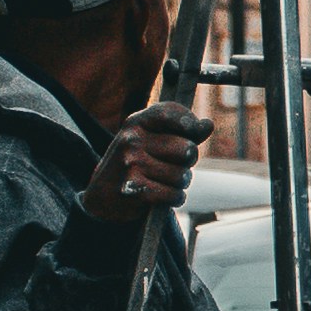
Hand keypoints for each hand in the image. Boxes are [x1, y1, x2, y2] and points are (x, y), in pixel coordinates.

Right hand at [81, 96, 210, 221]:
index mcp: (135, 123)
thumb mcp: (151, 141)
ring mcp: (131, 165)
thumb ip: (181, 132)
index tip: (194, 131)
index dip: (189, 124)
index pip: (169, 112)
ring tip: (165, 182)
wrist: (102, 196)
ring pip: (182, 176)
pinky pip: (174, 195)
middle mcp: (131, 140)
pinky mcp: (134, 190)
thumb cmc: (135, 164)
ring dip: (181, 183)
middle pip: (187, 149)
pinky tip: (163, 196)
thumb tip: (208, 124)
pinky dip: (175, 198)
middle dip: (188, 162)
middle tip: (174, 165)